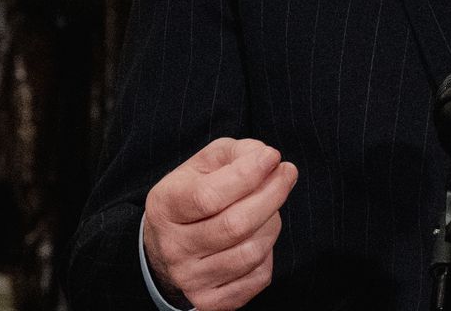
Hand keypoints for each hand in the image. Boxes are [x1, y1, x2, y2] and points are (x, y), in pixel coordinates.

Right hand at [144, 138, 298, 310]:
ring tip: (270, 207)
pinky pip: (258, 278)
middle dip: (272, 195)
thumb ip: (235, 153)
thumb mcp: (202, 166)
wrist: (164, 250)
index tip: (272, 157)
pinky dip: (268, 254)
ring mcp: (191, 279)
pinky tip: (259, 237)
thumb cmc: (192, 198)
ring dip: (272, 223)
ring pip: (251, 252)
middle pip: (235, 225)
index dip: (247, 174)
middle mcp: (174, 247)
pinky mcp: (210, 301)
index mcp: (166, 207)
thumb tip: (266, 158)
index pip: (208, 196)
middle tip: (287, 174)